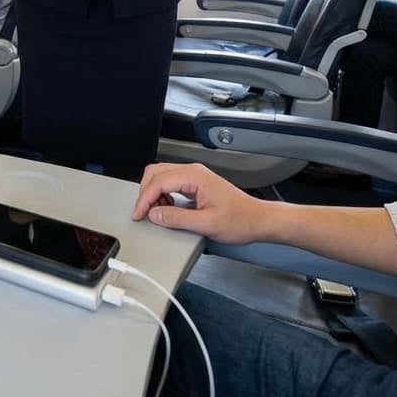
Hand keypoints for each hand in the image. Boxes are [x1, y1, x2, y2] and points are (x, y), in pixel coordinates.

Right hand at [131, 163, 270, 244]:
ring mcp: (194, 176)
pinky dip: (162, 194)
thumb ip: (177, 218)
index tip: (138, 214)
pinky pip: (170, 183)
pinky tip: (167, 209)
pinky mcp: (195, 183)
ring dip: (153, 193)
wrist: (258, 220)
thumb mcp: (206, 224)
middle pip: (156, 173)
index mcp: (195, 176)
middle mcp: (193, 172)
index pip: (158, 181)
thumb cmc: (240, 220)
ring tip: (156, 213)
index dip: (144, 199)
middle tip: (143, 213)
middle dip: (145, 192)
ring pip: (161, 176)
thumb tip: (154, 214)